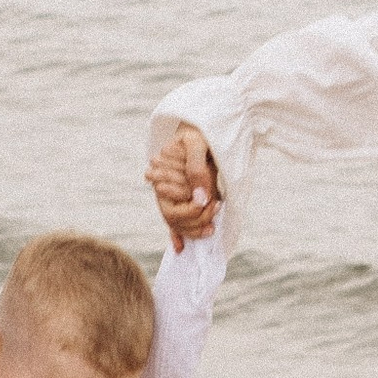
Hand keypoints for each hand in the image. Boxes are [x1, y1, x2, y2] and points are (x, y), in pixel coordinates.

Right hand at [146, 122, 221, 242]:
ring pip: (176, 223)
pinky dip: (178, 235)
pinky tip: (181, 248)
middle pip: (173, 218)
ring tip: (211, 227)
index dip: (192, 210)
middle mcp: (162, 189)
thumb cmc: (197, 132)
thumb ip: (196, 169)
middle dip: (196, 220)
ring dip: (193, 229)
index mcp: (160, 176)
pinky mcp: (180, 198)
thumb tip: (201, 199)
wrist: (202, 129)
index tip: (213, 202)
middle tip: (217, 208)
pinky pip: (175, 221)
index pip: (172, 206)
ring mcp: (170, 195)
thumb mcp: (196, 143)